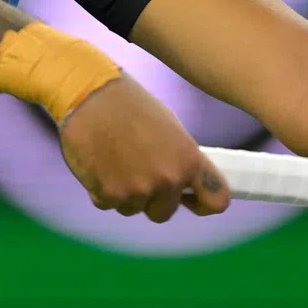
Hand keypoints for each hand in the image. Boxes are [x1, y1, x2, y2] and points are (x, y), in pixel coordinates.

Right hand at [58, 73, 230, 221]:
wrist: (91, 95)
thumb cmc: (130, 105)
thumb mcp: (170, 128)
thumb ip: (180, 159)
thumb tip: (183, 180)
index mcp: (189, 160)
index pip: (216, 201)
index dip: (202, 203)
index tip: (190, 199)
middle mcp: (168, 180)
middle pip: (164, 212)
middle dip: (152, 198)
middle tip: (137, 171)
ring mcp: (138, 191)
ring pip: (134, 209)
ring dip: (125, 194)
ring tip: (115, 160)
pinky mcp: (109, 195)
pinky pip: (109, 204)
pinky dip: (103, 190)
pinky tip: (99, 163)